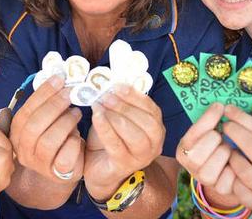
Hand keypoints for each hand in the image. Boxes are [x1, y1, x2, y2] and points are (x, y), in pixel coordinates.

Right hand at [10, 75, 83, 182]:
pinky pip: (63, 158)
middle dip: (54, 106)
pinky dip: (73, 143)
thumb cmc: (58, 136)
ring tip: (77, 112)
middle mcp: (23, 150)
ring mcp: (38, 164)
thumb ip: (49, 102)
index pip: (25, 111)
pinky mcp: (55, 174)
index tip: (59, 79)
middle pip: (33, 126)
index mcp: (16, 133)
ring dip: (65, 123)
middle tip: (70, 93)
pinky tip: (78, 136)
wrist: (64, 167)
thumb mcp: (49, 118)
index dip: (42, 94)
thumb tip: (58, 76)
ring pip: (47, 142)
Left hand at [84, 84, 164, 199]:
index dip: (136, 96)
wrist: (98, 168)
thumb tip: (109, 84)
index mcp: (155, 128)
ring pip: (136, 136)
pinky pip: (116, 145)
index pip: (153, 110)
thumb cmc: (110, 139)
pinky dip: (106, 129)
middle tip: (106, 96)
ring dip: (116, 117)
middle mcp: (154, 144)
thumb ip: (119, 103)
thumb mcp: (117, 118)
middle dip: (126, 106)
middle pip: (147, 123)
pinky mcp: (124, 165)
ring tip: (100, 105)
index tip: (117, 86)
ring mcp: (141, 157)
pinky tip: (96, 117)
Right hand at [175, 103, 238, 206]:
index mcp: (182, 148)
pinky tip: (233, 164)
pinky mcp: (221, 188)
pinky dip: (237, 165)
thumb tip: (219, 105)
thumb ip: (208, 121)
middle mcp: (189, 165)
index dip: (209, 117)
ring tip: (227, 152)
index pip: (195, 129)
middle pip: (210, 140)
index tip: (219, 106)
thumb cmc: (213, 148)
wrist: (222, 174)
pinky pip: (233, 171)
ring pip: (222, 154)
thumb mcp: (205, 134)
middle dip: (218, 137)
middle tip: (221, 138)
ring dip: (228, 150)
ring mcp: (204, 178)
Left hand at [223, 104, 251, 211]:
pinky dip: (228, 175)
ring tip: (229, 151)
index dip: (242, 118)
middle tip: (224, 125)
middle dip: (235, 132)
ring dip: (230, 156)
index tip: (228, 109)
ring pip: (240, 166)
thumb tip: (230, 109)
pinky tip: (228, 170)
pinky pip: (234, 184)